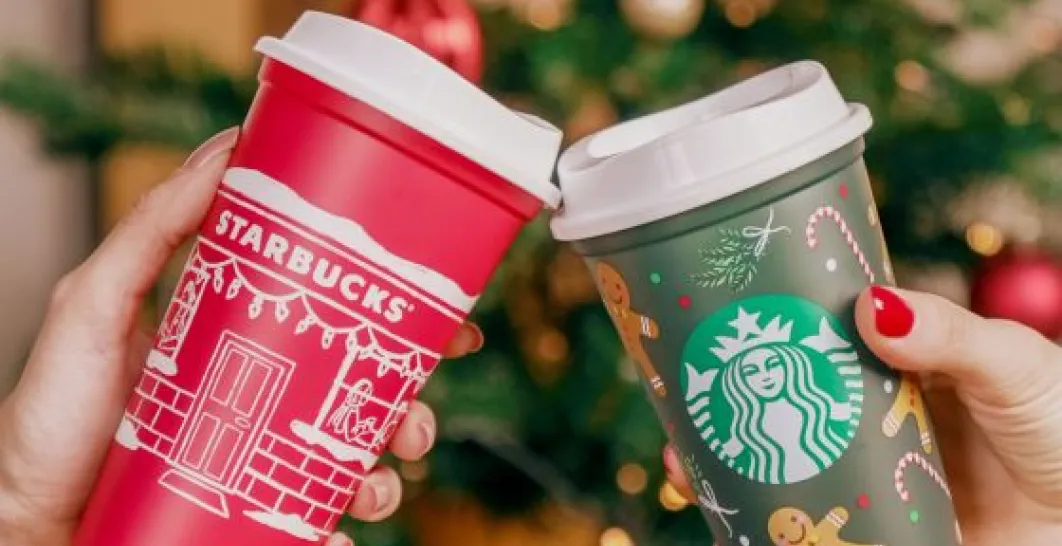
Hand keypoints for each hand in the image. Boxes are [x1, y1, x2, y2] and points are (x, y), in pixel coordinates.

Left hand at [0, 129, 483, 545]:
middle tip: (418, 413)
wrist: (19, 522)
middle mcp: (265, 401)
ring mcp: (262, 464)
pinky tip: (336, 534)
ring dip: (388, 474)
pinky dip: (342, 536)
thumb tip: (223, 150)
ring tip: (378, 482)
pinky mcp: (256, 521)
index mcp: (247, 344)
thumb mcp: (94, 305)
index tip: (450, 316)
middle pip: (365, 396)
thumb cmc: (48, 416)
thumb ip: (152, 230)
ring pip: (357, 464)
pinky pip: (319, 529)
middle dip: (411, 404)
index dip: (404, 320)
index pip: (341, 323)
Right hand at [664, 286, 1061, 544]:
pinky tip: (720, 508)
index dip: (768, 330)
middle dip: (726, 401)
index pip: (820, 337)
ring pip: (781, 462)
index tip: (717, 322)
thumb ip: (953, 335)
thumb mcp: (1015, 366)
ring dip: (726, 460)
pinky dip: (756, 516)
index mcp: (901, 365)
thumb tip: (869, 305)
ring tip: (681, 460)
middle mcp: (873, 416)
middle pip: (783, 402)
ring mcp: (868, 474)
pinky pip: (804, 521)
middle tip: (682, 396)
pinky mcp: (869, 527)